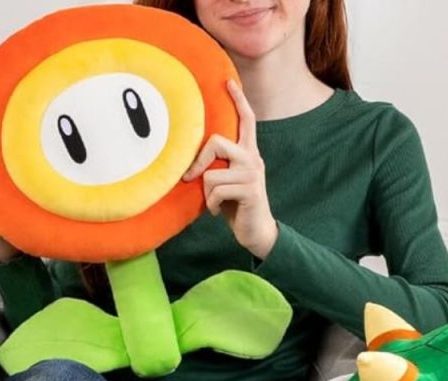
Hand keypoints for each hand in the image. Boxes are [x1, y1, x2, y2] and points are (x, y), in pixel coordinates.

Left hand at [184, 81, 278, 259]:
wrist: (257, 232)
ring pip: (212, 173)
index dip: (238, 100)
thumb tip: (191, 161)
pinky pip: (217, 191)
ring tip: (214, 202)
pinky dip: (212, 205)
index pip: (247, 119)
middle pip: (216, 142)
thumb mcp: (225, 180)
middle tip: (191, 178)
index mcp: (248, 152)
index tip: (229, 81)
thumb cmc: (235, 204)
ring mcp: (252, 174)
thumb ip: (216, 165)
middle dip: (199, 162)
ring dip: (206, 193)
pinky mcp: (250, 191)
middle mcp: (253, 158)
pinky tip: (218, 211)